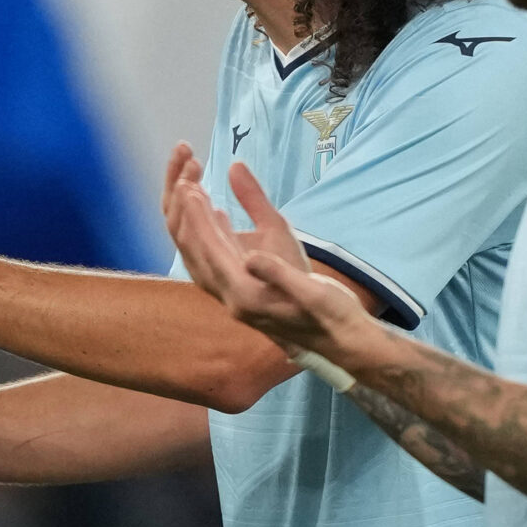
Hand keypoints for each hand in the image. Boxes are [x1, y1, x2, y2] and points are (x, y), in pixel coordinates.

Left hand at [162, 147, 377, 361]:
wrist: (343, 343)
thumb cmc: (332, 315)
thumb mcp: (312, 290)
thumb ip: (278, 272)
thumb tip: (252, 256)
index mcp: (247, 299)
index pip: (213, 253)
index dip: (200, 220)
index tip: (190, 188)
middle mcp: (234, 303)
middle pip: (199, 256)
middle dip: (189, 219)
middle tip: (183, 183)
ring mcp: (237, 303)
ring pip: (204, 260)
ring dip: (197, 228)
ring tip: (196, 195)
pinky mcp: (246, 300)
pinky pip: (219, 265)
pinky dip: (213, 239)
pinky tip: (222, 219)